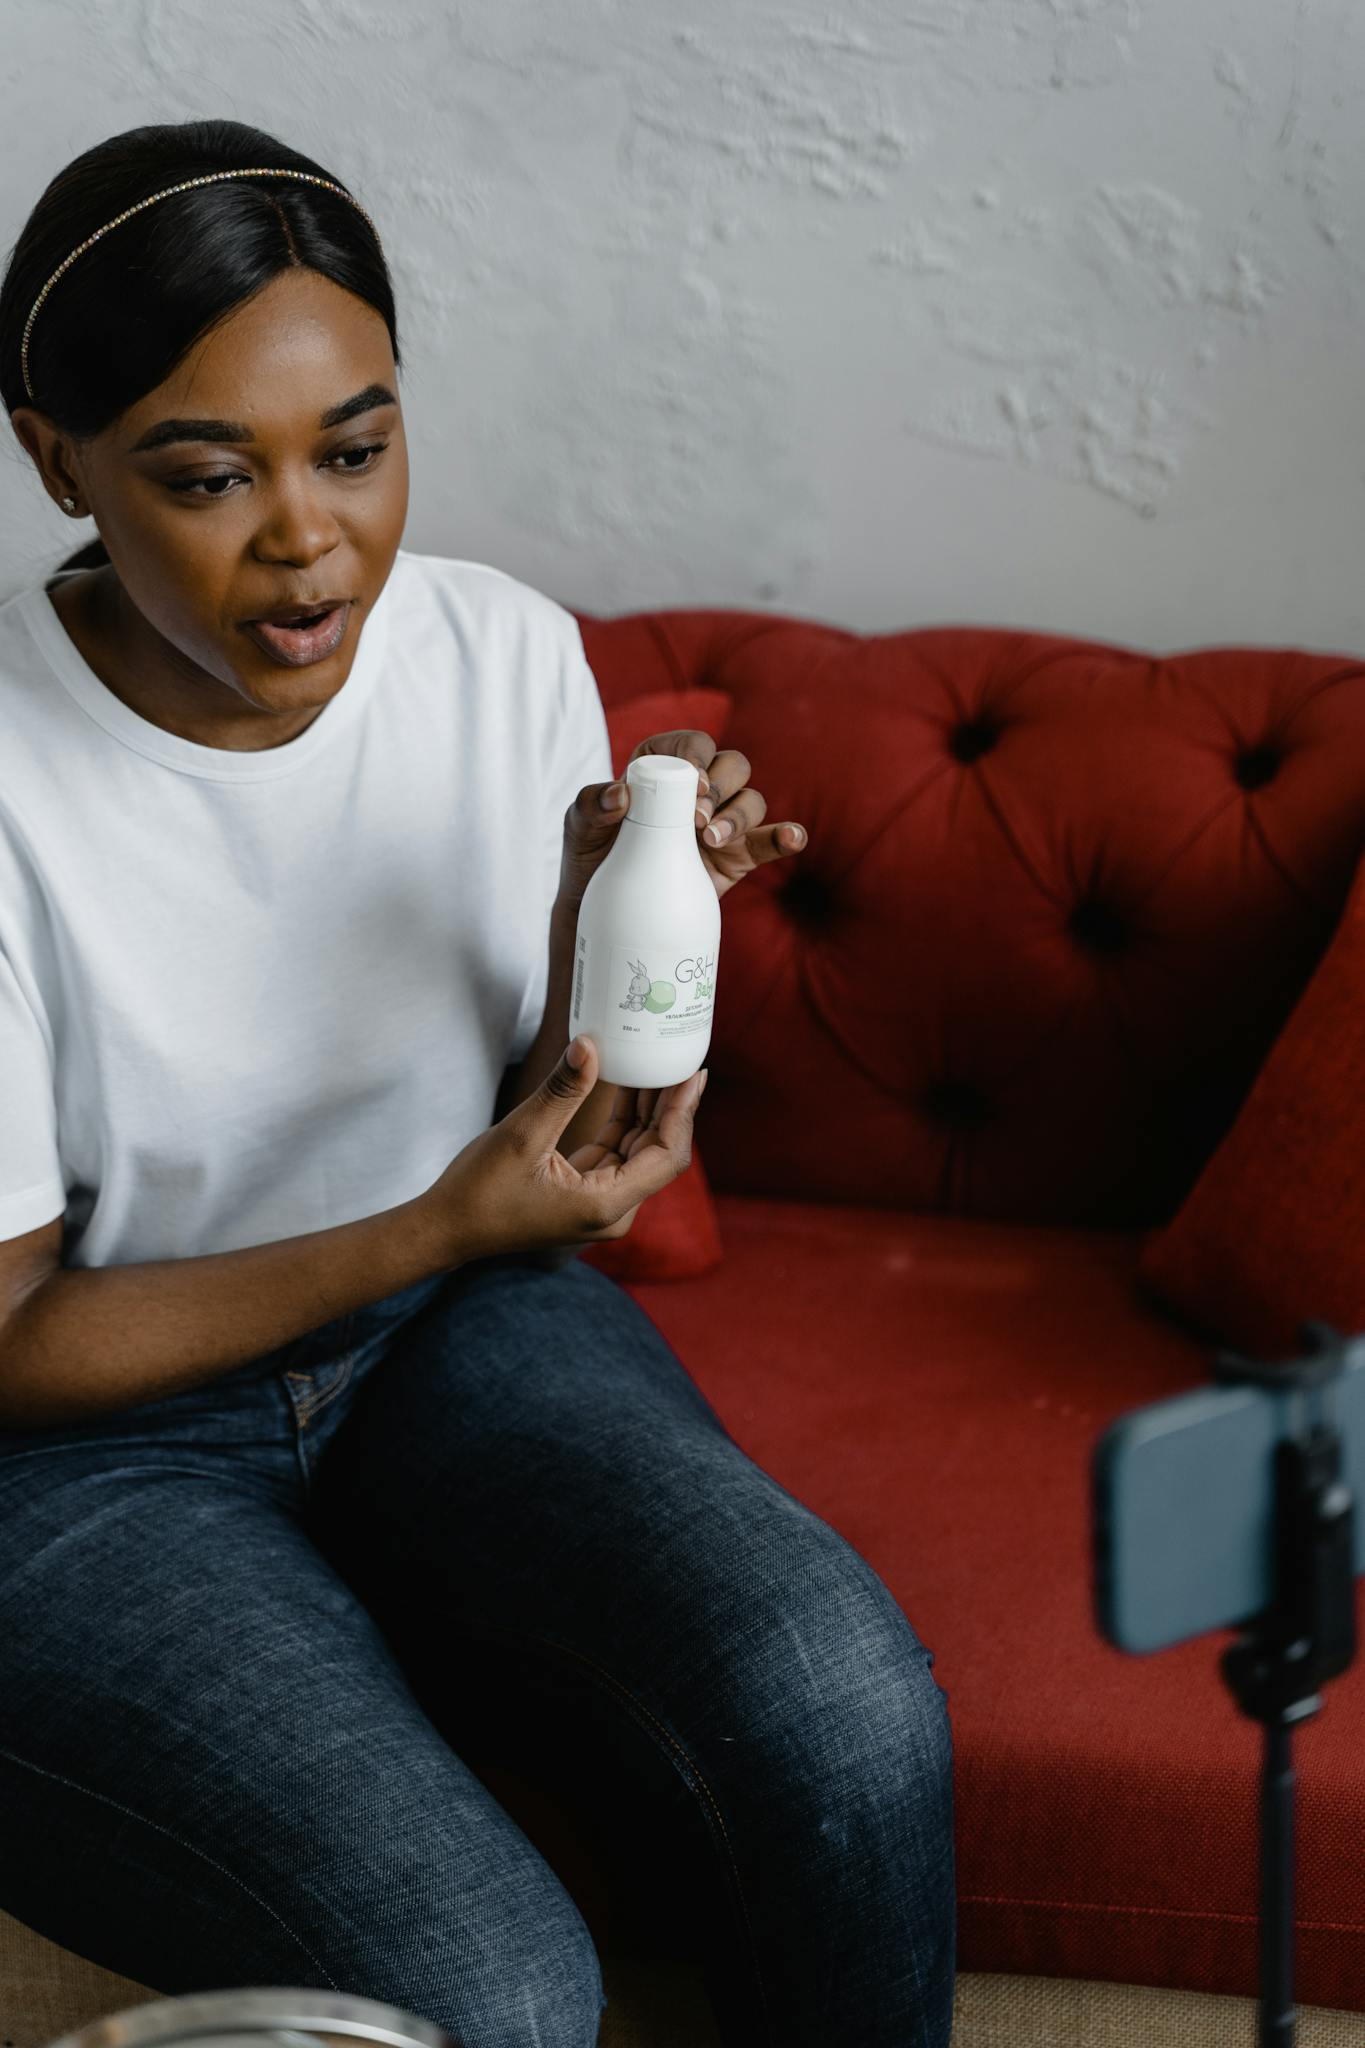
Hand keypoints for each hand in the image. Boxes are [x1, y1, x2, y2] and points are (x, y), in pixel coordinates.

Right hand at [418, 1035, 705, 1267]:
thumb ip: (562, 1091)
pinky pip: (616, 1153)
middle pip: (657, 1152)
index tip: (693, 1073)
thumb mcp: (522, 1135)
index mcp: (606, 1204)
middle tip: (678, 1058)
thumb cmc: (479, 1191)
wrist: (447, 1228)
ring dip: (645, 1110)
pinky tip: (625, 1086)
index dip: (683, 1112)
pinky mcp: (585, 1193)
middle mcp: (612, 1210)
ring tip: (655, 1062)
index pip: (667, 1156)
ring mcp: (600, 1203)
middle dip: (668, 1105)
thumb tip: (590, 1045)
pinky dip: (621, 1121)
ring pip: (637, 1150)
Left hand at [558, 728, 807, 908]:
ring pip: (751, 800)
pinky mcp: (738, 855)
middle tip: (695, 819)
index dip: (697, 757)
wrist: (607, 909)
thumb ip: (590, 805)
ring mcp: (722, 822)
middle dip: (719, 787)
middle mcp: (699, 789)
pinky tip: (792, 838)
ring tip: (712, 840)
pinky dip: (784, 837)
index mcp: (664, 766)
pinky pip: (768, 841)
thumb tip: (618, 796)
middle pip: (731, 766)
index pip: (692, 744)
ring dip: (740, 815)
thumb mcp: (579, 827)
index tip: (691, 783)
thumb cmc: (592, 856)